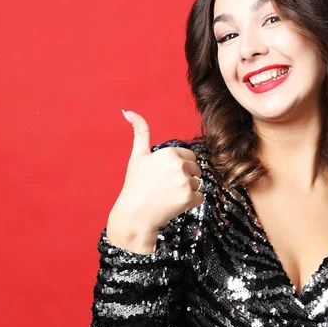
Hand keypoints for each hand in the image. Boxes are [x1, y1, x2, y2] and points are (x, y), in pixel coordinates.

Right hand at [107, 110, 204, 250]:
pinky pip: (200, 197)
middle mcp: (179, 165)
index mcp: (169, 153)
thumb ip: (140, 132)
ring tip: (168, 196)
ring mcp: (185, 182)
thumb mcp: (137, 156)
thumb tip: (127, 110)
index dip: (178, 167)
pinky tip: (174, 204)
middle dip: (185, 177)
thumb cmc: (135, 185)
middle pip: (195, 169)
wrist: (134, 216)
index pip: (189, 157)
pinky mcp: (189, 198)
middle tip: (165, 187)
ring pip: (197, 183)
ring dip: (187, 190)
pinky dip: (190, 202)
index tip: (164, 175)